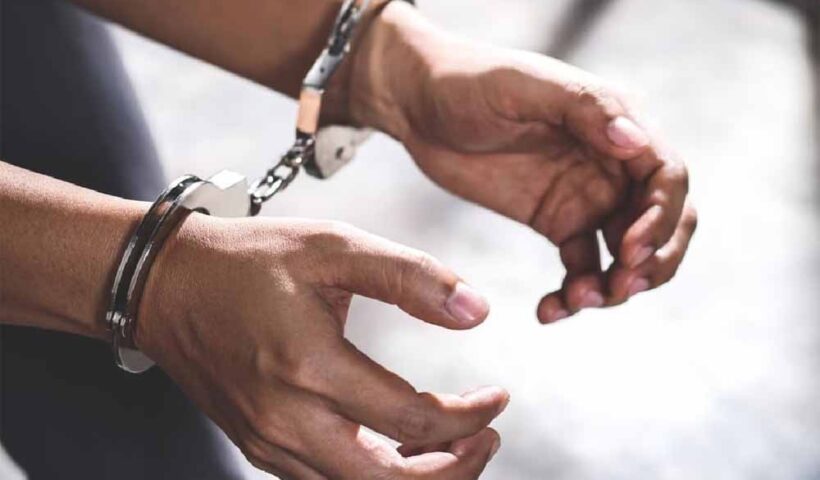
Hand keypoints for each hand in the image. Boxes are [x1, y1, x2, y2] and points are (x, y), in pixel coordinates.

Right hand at [137, 215, 508, 478]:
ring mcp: (267, 440)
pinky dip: (371, 474)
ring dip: (414, 478)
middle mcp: (286, 418)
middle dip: (453, 469)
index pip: (412, 420)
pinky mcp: (256, 445)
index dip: (469, 416)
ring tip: (451, 443)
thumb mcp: (334, 247)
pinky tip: (395, 445)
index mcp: (309, 366)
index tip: (497, 398)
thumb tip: (476, 311)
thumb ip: (409, 277)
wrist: (166, 284)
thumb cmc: (247, 261)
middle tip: (486, 438)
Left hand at [350, 3, 696, 322]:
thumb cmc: (470, 81)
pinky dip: (574, 294)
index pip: (666, 177)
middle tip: (620, 288)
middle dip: (653, 261)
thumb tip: (636, 140)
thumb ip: (583, 108)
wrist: (419, 105)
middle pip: (663, 222)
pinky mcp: (556, 222)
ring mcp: (585, 197)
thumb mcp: (522, 85)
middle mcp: (610, 164)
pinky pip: (582, 268)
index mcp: (614, 124)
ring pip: (627, 254)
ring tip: (578, 301)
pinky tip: (548, 310)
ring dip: (617, 285)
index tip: (630, 250)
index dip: (662, 219)